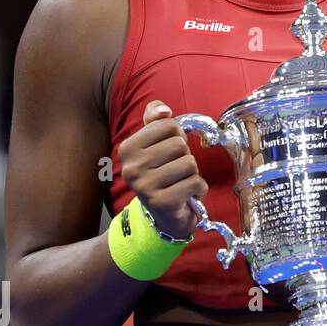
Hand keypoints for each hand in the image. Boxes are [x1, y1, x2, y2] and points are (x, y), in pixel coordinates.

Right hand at [117, 100, 207, 238]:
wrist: (164, 215)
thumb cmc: (163, 172)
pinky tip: (187, 195)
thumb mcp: (156, 142)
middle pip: (180, 144)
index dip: (177, 136)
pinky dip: (199, 189)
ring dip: (193, 173)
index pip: (167, 125)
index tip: (169, 152)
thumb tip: (163, 110)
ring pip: (190, 163)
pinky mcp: (162, 202)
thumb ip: (156, 119)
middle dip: (185, 156)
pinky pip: (196, 182)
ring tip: (180, 182)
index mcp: (127, 149)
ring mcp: (144, 186)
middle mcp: (131, 167)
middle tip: (175, 171)